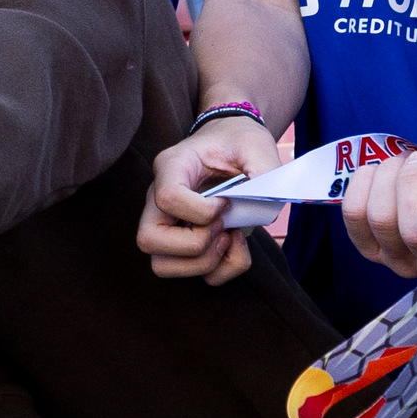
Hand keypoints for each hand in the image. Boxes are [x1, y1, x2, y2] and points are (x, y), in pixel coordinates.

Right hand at [139, 114, 276, 284]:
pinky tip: (234, 243)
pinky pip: (195, 276)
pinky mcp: (184, 243)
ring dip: (205, 262)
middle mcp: (158, 198)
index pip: (167, 197)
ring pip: (162, 265)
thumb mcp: (256, 145)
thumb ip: (266, 171)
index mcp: (172, 166)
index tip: (226, 202)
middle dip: (194, 244)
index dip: (201, 210)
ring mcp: (167, 224)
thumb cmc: (239, 142)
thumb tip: (268, 205)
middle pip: (148, 240)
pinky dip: (222, 269)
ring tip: (229, 236)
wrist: (231, 142)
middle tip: (222, 226)